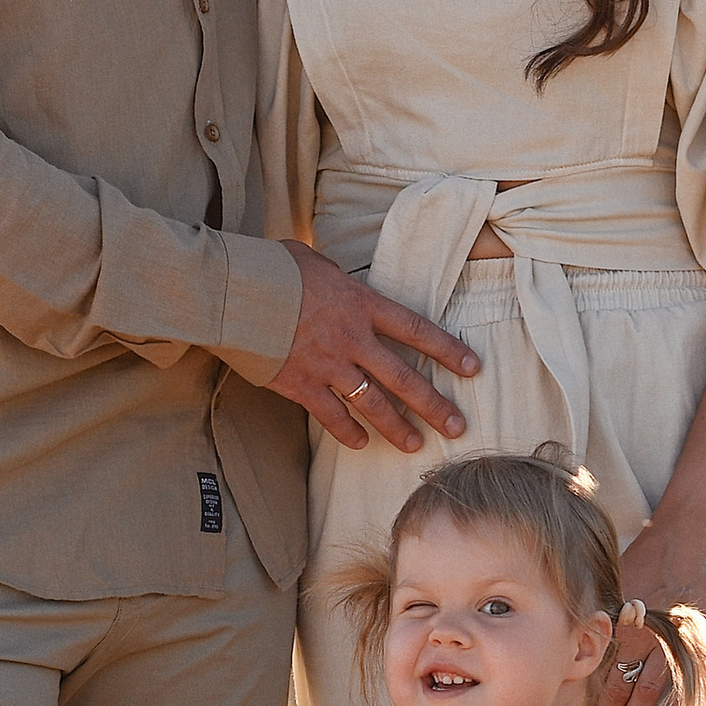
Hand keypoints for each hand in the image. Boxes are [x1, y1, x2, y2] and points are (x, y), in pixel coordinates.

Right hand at [265, 242, 478, 452]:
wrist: (233, 291)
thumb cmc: (270, 268)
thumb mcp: (313, 260)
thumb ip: (335, 278)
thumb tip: (337, 280)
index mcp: (360, 304)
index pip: (414, 330)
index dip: (447, 349)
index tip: (471, 367)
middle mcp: (352, 338)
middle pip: (403, 377)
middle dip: (433, 404)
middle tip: (456, 426)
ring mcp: (327, 365)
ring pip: (373, 404)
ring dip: (397, 427)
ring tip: (414, 444)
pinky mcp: (300, 385)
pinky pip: (331, 416)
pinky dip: (348, 432)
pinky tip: (361, 444)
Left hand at [585, 493, 705, 705]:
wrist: (691, 533)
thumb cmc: (649, 554)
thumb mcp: (616, 580)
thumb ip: (600, 613)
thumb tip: (573, 637)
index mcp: (615, 620)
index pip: (593, 667)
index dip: (580, 696)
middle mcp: (636, 631)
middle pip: (613, 683)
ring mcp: (666, 636)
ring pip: (643, 687)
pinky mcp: (694, 637)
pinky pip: (680, 678)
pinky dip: (673, 703)